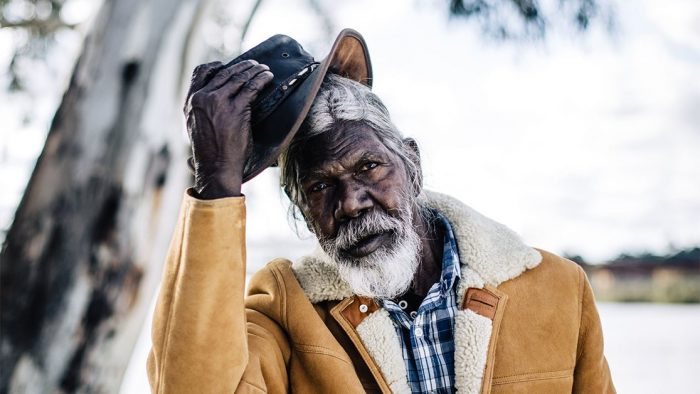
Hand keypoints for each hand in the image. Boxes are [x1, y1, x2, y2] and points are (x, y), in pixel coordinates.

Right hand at [183, 59, 273, 198]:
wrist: (216, 166)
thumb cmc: (210, 151)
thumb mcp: (195, 126)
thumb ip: (201, 110)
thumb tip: (212, 99)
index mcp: (191, 101)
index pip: (200, 72)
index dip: (216, 66)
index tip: (227, 65)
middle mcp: (202, 98)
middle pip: (224, 72)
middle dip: (242, 66)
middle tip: (254, 64)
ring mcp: (218, 102)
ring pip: (239, 77)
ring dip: (254, 70)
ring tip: (264, 70)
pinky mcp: (236, 109)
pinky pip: (251, 87)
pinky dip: (262, 79)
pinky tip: (268, 78)